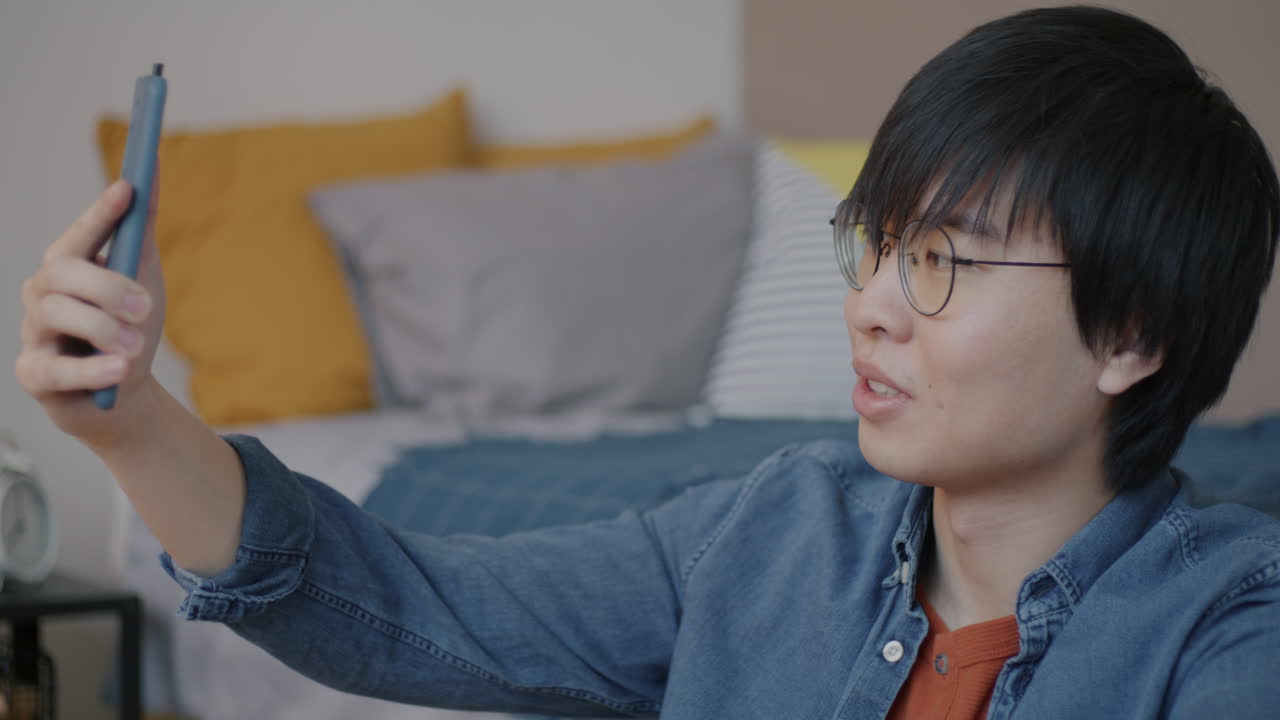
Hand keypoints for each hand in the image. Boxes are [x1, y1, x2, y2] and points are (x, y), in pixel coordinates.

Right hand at [15, 178, 166, 449]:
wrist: (122, 396)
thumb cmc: (129, 329)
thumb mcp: (143, 279)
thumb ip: (141, 232)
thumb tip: (150, 175)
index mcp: (68, 267)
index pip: (80, 235)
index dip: (101, 213)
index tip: (128, 189)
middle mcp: (42, 294)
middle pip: (62, 272)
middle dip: (107, 286)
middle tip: (146, 307)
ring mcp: (33, 333)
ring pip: (58, 315)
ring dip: (104, 329)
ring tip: (137, 346)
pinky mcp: (34, 375)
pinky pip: (54, 369)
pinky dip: (89, 370)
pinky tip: (118, 370)